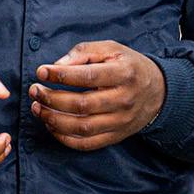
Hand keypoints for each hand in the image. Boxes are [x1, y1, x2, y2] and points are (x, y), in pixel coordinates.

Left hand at [28, 41, 165, 149]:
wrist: (158, 93)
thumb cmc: (129, 67)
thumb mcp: (112, 49)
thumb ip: (84, 52)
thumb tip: (57, 65)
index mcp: (124, 74)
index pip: (88, 76)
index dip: (61, 75)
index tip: (41, 71)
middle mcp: (124, 100)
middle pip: (82, 105)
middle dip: (52, 99)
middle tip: (35, 91)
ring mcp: (120, 122)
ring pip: (82, 127)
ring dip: (54, 119)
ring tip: (37, 108)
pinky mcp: (116, 136)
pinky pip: (87, 143)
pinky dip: (64, 138)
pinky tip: (51, 125)